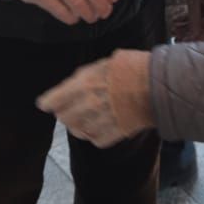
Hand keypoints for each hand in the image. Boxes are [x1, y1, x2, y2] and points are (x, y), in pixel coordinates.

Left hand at [37, 49, 153, 147]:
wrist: (159, 86)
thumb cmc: (134, 68)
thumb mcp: (105, 63)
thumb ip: (85, 76)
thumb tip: (73, 84)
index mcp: (83, 84)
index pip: (54, 100)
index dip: (48, 102)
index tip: (45, 104)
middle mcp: (88, 105)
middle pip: (64, 118)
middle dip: (65, 113)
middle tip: (70, 109)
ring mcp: (100, 122)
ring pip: (77, 131)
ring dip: (79, 125)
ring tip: (86, 118)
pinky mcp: (113, 134)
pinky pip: (95, 140)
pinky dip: (95, 135)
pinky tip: (101, 126)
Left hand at [177, 0, 203, 41]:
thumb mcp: (193, 0)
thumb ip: (194, 18)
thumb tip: (194, 34)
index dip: (199, 39)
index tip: (187, 43)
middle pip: (203, 27)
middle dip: (189, 33)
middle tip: (176, 37)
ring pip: (198, 21)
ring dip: (186, 26)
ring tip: (174, 29)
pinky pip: (196, 13)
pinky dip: (186, 18)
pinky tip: (176, 20)